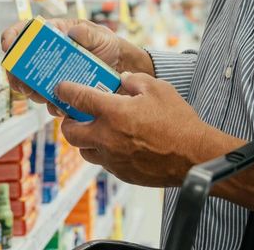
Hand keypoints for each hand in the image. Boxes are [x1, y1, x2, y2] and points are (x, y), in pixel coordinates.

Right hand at [0, 19, 153, 106]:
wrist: (121, 68)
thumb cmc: (107, 45)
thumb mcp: (101, 35)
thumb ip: (88, 33)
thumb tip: (73, 32)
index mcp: (52, 34)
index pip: (23, 32)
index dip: (11, 38)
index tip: (8, 47)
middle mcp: (46, 56)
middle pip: (19, 65)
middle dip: (16, 75)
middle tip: (21, 82)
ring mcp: (51, 76)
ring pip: (30, 86)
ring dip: (32, 92)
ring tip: (41, 94)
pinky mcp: (60, 93)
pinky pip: (49, 102)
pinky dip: (52, 106)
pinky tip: (61, 106)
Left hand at [55, 73, 235, 187]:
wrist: (194, 156)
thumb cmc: (178, 121)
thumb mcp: (158, 89)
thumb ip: (135, 81)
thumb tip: (122, 80)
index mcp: (114, 113)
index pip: (79, 99)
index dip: (65, 91)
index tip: (60, 87)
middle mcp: (107, 137)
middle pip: (71, 132)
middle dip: (68, 121)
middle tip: (74, 114)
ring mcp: (113, 158)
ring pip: (84, 151)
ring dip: (85, 138)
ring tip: (95, 129)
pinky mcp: (121, 173)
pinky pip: (103, 162)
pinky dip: (103, 151)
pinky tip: (116, 143)